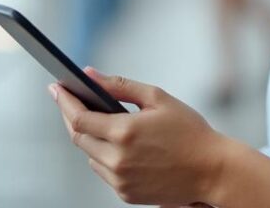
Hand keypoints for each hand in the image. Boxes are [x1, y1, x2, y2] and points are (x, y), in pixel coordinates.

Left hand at [51, 67, 224, 205]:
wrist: (212, 170)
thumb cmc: (190, 132)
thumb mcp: (158, 98)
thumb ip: (120, 86)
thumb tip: (90, 75)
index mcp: (124, 132)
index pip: (79, 117)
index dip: (64, 101)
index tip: (56, 87)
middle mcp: (117, 159)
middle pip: (78, 137)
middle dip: (73, 117)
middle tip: (73, 100)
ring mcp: (120, 180)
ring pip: (90, 155)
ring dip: (90, 137)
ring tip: (101, 121)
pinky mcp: (126, 194)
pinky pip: (104, 171)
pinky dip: (104, 156)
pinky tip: (120, 144)